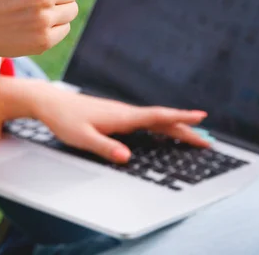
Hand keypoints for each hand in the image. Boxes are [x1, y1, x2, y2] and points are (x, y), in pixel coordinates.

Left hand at [28, 82, 209, 162]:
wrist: (51, 102)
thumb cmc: (65, 120)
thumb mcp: (82, 138)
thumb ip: (104, 147)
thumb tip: (127, 157)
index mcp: (122, 117)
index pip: (158, 117)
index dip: (180, 118)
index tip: (202, 118)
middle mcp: (126, 113)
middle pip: (163, 120)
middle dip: (186, 129)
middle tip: (207, 140)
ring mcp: (123, 113)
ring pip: (157, 120)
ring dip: (177, 128)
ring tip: (195, 136)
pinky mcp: (118, 116)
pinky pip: (147, 121)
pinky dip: (162, 126)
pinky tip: (165, 131)